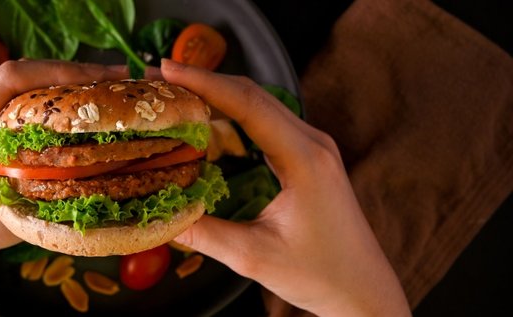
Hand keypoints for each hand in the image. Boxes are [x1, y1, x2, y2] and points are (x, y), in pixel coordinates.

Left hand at [0, 60, 126, 315]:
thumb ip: (41, 209)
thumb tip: (92, 192)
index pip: (10, 80)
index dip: (61, 73)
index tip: (101, 78)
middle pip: (13, 75)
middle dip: (66, 75)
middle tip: (111, 84)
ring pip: (7, 85)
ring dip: (51, 87)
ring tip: (94, 95)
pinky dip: (34, 102)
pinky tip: (61, 114)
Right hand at [161, 59, 409, 316]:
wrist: (361, 287)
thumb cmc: (319, 273)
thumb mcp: (254, 257)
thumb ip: (205, 234)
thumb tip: (159, 215)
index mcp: (304, 159)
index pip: (249, 105)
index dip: (205, 83)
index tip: (168, 70)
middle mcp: (313, 143)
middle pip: (254, 95)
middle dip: (205, 82)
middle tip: (161, 78)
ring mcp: (314, 146)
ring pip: (261, 105)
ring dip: (220, 95)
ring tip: (178, 92)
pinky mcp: (309, 156)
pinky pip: (268, 122)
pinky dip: (234, 114)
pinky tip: (209, 119)